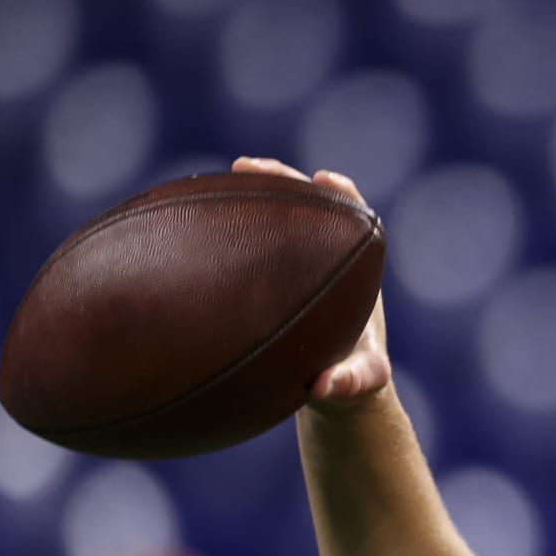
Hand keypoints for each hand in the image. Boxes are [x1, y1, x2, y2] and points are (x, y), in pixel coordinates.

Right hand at [230, 156, 390, 410]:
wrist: (336, 388)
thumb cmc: (353, 381)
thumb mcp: (359, 384)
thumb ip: (349, 384)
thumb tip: (324, 386)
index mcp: (358, 275)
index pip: (356, 219)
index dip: (342, 195)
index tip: (324, 178)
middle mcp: (330, 260)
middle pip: (311, 205)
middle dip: (283, 181)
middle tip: (248, 166)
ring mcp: (300, 264)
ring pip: (278, 218)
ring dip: (253, 194)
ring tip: (223, 176)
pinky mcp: (273, 275)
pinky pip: (253, 243)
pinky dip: (231, 227)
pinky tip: (196, 219)